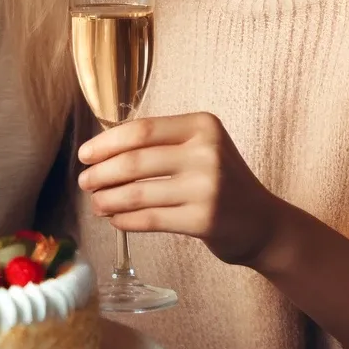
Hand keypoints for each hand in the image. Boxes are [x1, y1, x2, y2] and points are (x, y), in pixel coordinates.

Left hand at [78, 113, 278, 266]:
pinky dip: (124, 220)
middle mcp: (206, 152)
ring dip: (107, 199)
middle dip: (101, 173)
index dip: (106, 143)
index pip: (141, 130)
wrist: (263, 222)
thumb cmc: (221, 180)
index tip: (85, 154)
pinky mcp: (204, 220)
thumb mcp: (200, 147)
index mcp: (203, 125)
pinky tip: (114, 219)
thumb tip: (102, 150)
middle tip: (84, 181)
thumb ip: (161, 143)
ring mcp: (207, 187)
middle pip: (134, 160)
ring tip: (96, 202)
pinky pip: (149, 219)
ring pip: (137, 193)